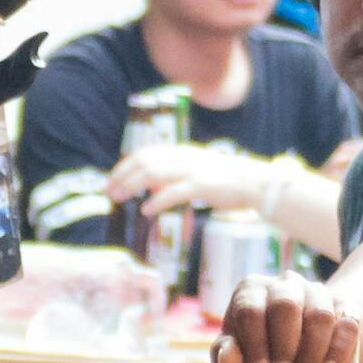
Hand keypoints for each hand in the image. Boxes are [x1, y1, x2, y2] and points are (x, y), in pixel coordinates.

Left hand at [108, 139, 260, 219]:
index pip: (145, 154)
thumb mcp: (195, 173)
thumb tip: (152, 189)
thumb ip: (174, 177)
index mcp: (181, 152)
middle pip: (144, 161)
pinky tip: (146, 210)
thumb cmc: (225, 181)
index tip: (112, 180)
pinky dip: (157, 200)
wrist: (255, 183)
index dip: (125, 166)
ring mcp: (192, 170)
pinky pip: (174, 192)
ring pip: (153, 173)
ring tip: (119, 198)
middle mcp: (183, 157)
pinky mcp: (202, 186)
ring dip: (131, 185)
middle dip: (122, 176)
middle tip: (108, 192)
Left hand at [210, 273, 360, 362]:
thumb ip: (226, 356)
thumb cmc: (258, 350)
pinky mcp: (342, 305)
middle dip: (285, 346)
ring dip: (312, 353)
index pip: (251, 311)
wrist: (295, 347)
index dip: (257, 345)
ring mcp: (316, 290)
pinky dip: (338, 353)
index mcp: (251, 289)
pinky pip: (348, 325)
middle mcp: (284, 283)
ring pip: (320, 315)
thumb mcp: (237, 356)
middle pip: (286, 305)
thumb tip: (227, 356)